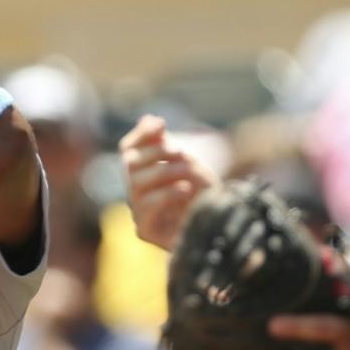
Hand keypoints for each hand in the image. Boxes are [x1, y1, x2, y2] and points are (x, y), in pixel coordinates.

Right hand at [120, 115, 217, 250]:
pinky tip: (186, 188)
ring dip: (165, 171)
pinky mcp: (145, 230)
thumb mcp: (189, 164)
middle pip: (130, 163)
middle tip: (181, 151)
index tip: (161, 124)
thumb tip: (149, 119)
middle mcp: (135, 191)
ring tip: (189, 170)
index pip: (128, 149)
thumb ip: (167, 145)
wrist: (221, 229)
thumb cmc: (204, 196)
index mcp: (142, 174)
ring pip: (136, 183)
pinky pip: (146, 207)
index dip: (141, 134)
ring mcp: (137, 211)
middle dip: (156, 152)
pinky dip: (166, 194)